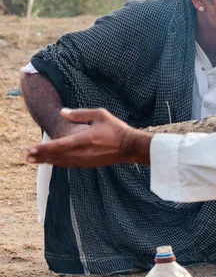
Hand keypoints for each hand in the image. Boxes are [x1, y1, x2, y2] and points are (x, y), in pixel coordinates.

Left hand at [24, 108, 144, 167]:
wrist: (129, 147)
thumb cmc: (116, 128)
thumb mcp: (100, 114)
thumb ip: (80, 113)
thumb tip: (62, 112)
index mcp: (84, 139)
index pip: (58, 145)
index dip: (42, 148)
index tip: (29, 149)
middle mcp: (82, 153)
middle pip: (55, 156)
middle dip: (39, 155)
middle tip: (24, 155)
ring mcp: (84, 161)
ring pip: (60, 162)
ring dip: (45, 160)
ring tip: (32, 159)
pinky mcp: (87, 164)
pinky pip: (67, 164)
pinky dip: (56, 162)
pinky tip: (50, 161)